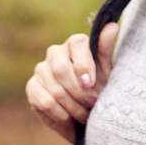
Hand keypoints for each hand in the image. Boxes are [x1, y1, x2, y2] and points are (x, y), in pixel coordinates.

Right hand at [25, 22, 118, 142]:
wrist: (87, 114)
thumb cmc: (100, 88)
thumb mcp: (107, 70)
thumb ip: (106, 49)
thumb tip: (112, 26)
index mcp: (75, 43)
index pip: (77, 43)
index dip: (83, 65)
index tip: (91, 84)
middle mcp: (56, 52)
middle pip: (60, 68)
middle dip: (78, 91)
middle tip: (92, 104)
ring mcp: (41, 69)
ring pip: (54, 88)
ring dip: (73, 106)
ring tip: (85, 115)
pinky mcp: (32, 87)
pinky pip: (44, 101)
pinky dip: (60, 114)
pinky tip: (69, 118)